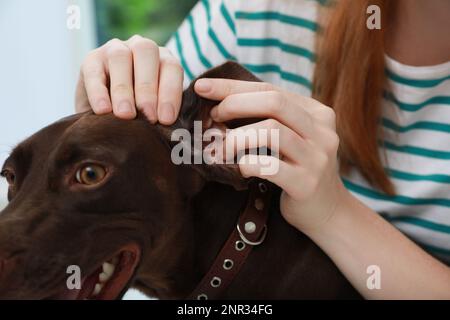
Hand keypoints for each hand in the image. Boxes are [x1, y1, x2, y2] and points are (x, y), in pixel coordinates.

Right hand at [75, 35, 183, 123]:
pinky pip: (94, 72)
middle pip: (146, 54)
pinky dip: (98, 92)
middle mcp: (140, 47)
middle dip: (148, 89)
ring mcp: (114, 49)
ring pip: (119, 58)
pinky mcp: (91, 59)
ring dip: (124, 89)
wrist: (105, 116)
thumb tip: (171, 126)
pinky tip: (103, 110)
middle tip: (148, 117)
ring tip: (125, 115)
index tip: (166, 120)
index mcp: (163, 58)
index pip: (171, 67)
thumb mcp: (156, 112)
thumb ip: (164, 113)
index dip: (171, 93)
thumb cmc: (139, 114)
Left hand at [195, 78, 348, 231]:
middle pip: (274, 102)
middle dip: (235, 104)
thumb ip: (268, 119)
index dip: (233, 87)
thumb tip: (219, 105)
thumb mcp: (291, 139)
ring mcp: (317, 157)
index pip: (270, 89)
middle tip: (212, 117)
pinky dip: (247, 163)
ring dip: (237, 137)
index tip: (202, 87)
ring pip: (272, 131)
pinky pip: (270, 166)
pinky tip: (239, 168)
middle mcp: (321, 131)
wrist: (328, 211)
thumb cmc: (298, 170)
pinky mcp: (307, 183)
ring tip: (220, 148)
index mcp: (316, 113)